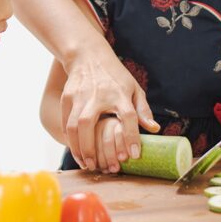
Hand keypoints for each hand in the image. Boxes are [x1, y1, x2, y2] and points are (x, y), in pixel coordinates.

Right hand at [59, 48, 157, 171]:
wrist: (88, 55)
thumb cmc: (115, 75)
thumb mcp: (134, 88)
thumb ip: (143, 110)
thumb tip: (154, 129)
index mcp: (119, 94)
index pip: (128, 117)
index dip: (131, 137)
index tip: (133, 155)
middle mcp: (98, 95)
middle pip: (89, 123)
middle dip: (91, 148)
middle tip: (96, 166)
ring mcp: (79, 95)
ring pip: (73, 125)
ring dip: (77, 147)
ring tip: (85, 163)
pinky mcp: (67, 97)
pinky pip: (66, 121)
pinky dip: (69, 138)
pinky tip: (75, 149)